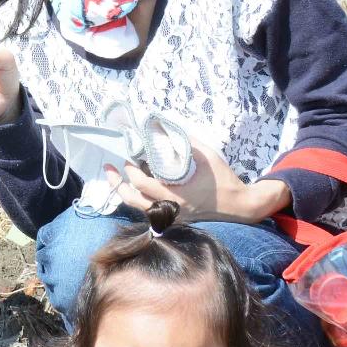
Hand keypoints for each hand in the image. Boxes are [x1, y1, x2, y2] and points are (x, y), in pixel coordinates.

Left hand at [107, 130, 289, 223]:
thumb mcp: (206, 155)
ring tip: (114, 178)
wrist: (237, 205)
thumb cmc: (222, 179)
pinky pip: (148, 210)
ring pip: (138, 207)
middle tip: (109, 167)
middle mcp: (169, 209)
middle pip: (132, 199)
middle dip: (117, 182)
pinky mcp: (173, 219)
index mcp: (176, 195)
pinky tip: (133, 185)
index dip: (130, 170)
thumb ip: (185, 142)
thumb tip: (165, 127)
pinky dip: (137, 198)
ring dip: (124, 192)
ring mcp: (170, 217)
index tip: (128, 156)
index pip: (142, 184)